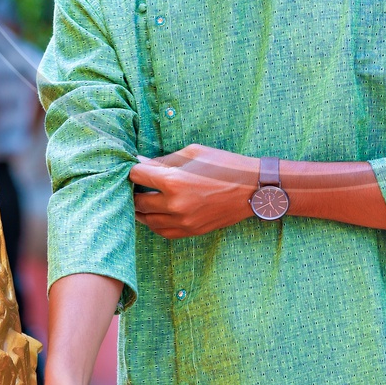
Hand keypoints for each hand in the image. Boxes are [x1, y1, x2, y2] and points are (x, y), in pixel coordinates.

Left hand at [130, 144, 256, 238]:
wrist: (252, 189)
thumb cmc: (224, 165)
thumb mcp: (193, 153)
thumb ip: (164, 160)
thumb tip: (141, 161)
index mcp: (174, 181)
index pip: (137, 176)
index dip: (134, 168)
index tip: (136, 166)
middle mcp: (174, 205)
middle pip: (137, 201)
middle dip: (134, 190)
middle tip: (137, 183)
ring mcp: (182, 222)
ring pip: (147, 220)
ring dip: (141, 209)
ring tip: (142, 198)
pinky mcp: (190, 231)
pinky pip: (162, 231)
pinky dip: (154, 222)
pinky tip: (156, 212)